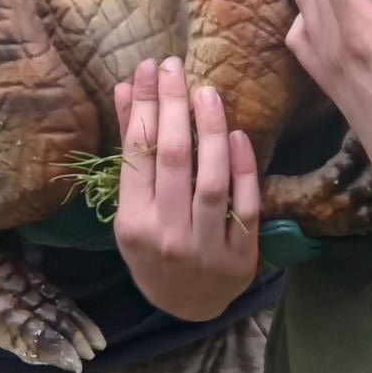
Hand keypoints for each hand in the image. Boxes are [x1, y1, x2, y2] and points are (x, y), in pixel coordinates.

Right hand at [112, 57, 259, 320]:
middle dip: (173, 106)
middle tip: (175, 67)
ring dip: (211, 131)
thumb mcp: (132, 207)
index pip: (137, 154)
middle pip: (173, 159)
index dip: (144, 107)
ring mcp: (205, 246)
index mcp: (134, 223)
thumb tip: (126, 89)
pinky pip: (245, 204)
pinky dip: (243, 168)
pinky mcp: (240, 254)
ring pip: (211, 179)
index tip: (149, 69)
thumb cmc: (154, 248)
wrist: (189, 305)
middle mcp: (167, 234)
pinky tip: (239, 133)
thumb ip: (132, 149)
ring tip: (207, 92)